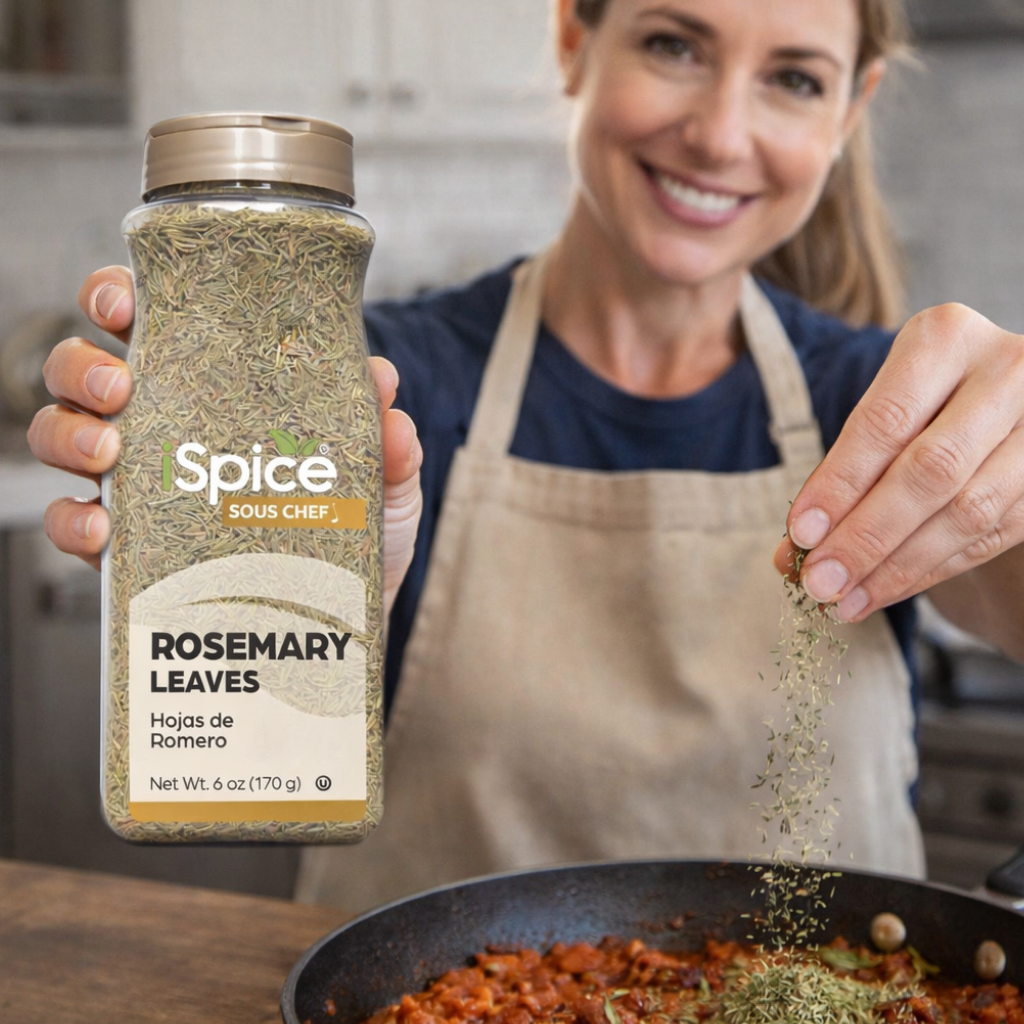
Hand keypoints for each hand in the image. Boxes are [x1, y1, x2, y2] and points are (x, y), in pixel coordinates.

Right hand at [27, 266, 422, 616]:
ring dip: (69, 434)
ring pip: (63, 436)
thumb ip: (386, 442)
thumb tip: (383, 381)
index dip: (118, 296)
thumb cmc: (354, 537)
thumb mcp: (382, 486)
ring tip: (110, 453)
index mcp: (217, 389)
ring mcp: (140, 487)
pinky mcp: (130, 550)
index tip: (123, 302)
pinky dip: (72, 520)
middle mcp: (165, 428)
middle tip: (121, 388)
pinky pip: (71, 524)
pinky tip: (103, 529)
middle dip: (84, 367)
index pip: (151, 323)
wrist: (343, 622)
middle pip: (85, 372)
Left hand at [773, 303, 1023, 622]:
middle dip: (868, 536)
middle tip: (820, 581)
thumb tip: (792, 554)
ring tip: (845, 598)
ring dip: (899, 566)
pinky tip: (885, 590)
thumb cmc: (919, 402)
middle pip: (931, 469)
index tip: (800, 535)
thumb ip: (839, 474)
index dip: (840, 484)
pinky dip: (931, 569)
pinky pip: (992, 535)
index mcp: (945, 337)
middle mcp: (1007, 370)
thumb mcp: (880, 411)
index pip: (884, 422)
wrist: (995, 399)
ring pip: (969, 510)